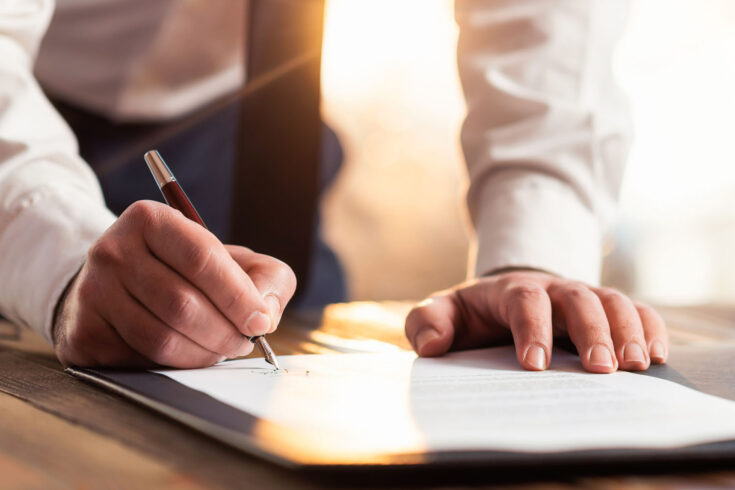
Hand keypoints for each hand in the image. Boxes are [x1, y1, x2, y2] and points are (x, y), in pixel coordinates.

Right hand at [53, 200, 296, 367]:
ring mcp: (92, 292)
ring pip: (161, 339)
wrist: (116, 286)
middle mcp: (112, 251)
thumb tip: (267, 314)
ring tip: (220, 349)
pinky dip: (175, 367)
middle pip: (182, 304)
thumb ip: (266, 276)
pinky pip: (140, 362)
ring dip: (203, 354)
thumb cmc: (185, 272)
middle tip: (243, 342)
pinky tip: (186, 354)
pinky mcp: (83, 332)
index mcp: (150, 220)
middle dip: (225, 332)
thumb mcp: (231, 259)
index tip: (261, 321)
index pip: (201, 258)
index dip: (238, 296)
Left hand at [405, 270, 667, 372]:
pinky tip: (656, 355)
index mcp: (509, 290)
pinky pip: (635, 309)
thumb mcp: (443, 313)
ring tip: (636, 366)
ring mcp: (581, 296)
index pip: (524, 301)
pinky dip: (650, 328)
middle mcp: (551, 288)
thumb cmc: (472, 315)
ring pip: (612, 301)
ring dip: (627, 330)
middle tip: (600, 369)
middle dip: (591, 331)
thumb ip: (427, 323)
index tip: (534, 366)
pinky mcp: (604, 309)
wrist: (502, 298)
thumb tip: (433, 344)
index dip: (532, 329)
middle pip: (577, 298)